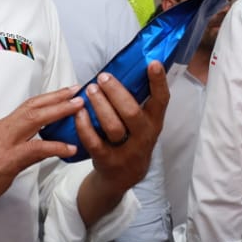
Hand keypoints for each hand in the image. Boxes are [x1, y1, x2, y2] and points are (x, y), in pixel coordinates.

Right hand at [0, 87, 83, 224]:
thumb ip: (15, 142)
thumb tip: (37, 139)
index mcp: (0, 128)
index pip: (27, 106)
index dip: (48, 97)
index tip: (67, 91)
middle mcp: (1, 130)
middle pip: (33, 107)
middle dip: (58, 98)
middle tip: (78, 91)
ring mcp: (3, 145)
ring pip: (34, 120)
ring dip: (59, 112)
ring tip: (79, 108)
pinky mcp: (5, 162)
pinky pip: (34, 149)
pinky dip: (55, 146)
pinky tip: (70, 149)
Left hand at [75, 62, 168, 192]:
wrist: (122, 178)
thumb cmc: (131, 140)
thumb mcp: (142, 124)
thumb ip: (138, 101)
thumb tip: (129, 67)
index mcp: (154, 122)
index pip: (161, 100)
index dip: (158, 82)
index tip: (153, 63)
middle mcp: (144, 137)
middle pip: (132, 113)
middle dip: (116, 92)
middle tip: (103, 77)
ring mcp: (126, 151)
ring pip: (113, 127)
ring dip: (100, 106)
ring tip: (89, 90)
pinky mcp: (107, 161)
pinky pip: (94, 142)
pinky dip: (84, 126)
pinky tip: (79, 112)